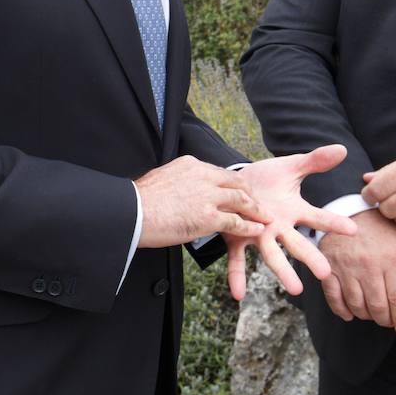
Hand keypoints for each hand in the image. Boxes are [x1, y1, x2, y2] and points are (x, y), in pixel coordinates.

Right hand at [136, 156, 267, 247]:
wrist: (131, 213)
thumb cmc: (138, 201)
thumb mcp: (161, 179)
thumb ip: (176, 181)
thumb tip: (177, 190)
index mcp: (190, 164)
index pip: (218, 172)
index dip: (231, 183)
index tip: (238, 189)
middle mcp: (203, 176)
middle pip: (236, 181)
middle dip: (249, 192)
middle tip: (257, 202)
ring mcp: (208, 196)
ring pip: (241, 199)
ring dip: (255, 209)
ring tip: (264, 216)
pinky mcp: (209, 217)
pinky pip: (236, 222)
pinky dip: (249, 226)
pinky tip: (257, 230)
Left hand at [223, 145, 357, 299]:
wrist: (236, 182)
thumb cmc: (266, 178)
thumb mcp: (291, 167)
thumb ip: (315, 161)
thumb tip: (342, 149)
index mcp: (293, 211)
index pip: (318, 217)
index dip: (334, 222)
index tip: (353, 230)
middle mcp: (278, 227)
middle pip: (298, 243)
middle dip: (311, 257)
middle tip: (326, 273)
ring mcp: (258, 235)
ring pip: (272, 254)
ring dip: (283, 271)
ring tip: (295, 289)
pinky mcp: (236, 238)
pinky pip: (237, 259)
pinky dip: (237, 276)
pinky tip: (238, 295)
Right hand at [319, 209, 395, 335]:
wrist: (350, 208)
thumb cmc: (380, 227)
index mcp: (390, 259)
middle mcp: (368, 265)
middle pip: (378, 306)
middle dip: (386, 320)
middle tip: (388, 321)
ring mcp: (346, 267)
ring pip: (357, 305)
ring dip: (366, 316)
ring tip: (372, 314)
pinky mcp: (329, 268)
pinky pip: (334, 298)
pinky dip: (342, 310)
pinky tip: (350, 313)